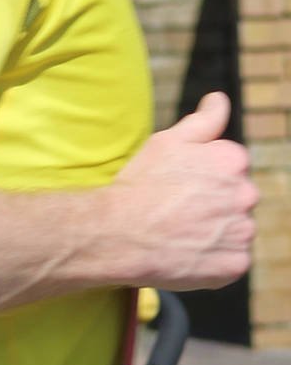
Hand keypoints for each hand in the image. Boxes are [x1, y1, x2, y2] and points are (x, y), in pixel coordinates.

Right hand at [111, 92, 256, 289]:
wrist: (118, 233)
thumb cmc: (139, 185)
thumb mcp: (167, 141)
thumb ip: (204, 120)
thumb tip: (220, 100)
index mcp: (234, 160)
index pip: (231, 170)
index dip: (203, 181)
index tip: (180, 190)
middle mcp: (246, 194)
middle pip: (236, 200)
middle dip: (214, 206)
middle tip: (178, 214)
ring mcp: (242, 231)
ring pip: (235, 231)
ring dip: (215, 234)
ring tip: (181, 236)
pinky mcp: (235, 264)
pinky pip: (232, 262)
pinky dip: (214, 262)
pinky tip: (187, 254)